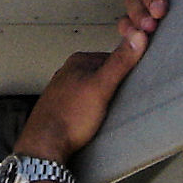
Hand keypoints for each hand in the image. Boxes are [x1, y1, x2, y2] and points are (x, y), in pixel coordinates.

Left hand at [13, 0, 179, 161]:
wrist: (45, 146)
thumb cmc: (70, 117)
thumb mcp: (102, 87)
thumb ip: (120, 62)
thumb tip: (137, 35)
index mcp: (77, 61)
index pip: (112, 58)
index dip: (125, 72)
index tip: (131, 84)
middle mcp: (67, 72)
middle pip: (102, 74)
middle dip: (112, 87)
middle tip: (118, 102)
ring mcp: (62, 90)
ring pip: (92, 90)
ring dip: (101, 101)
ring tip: (104, 114)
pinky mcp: (61, 107)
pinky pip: (82, 105)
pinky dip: (90, 111)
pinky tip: (91, 121)